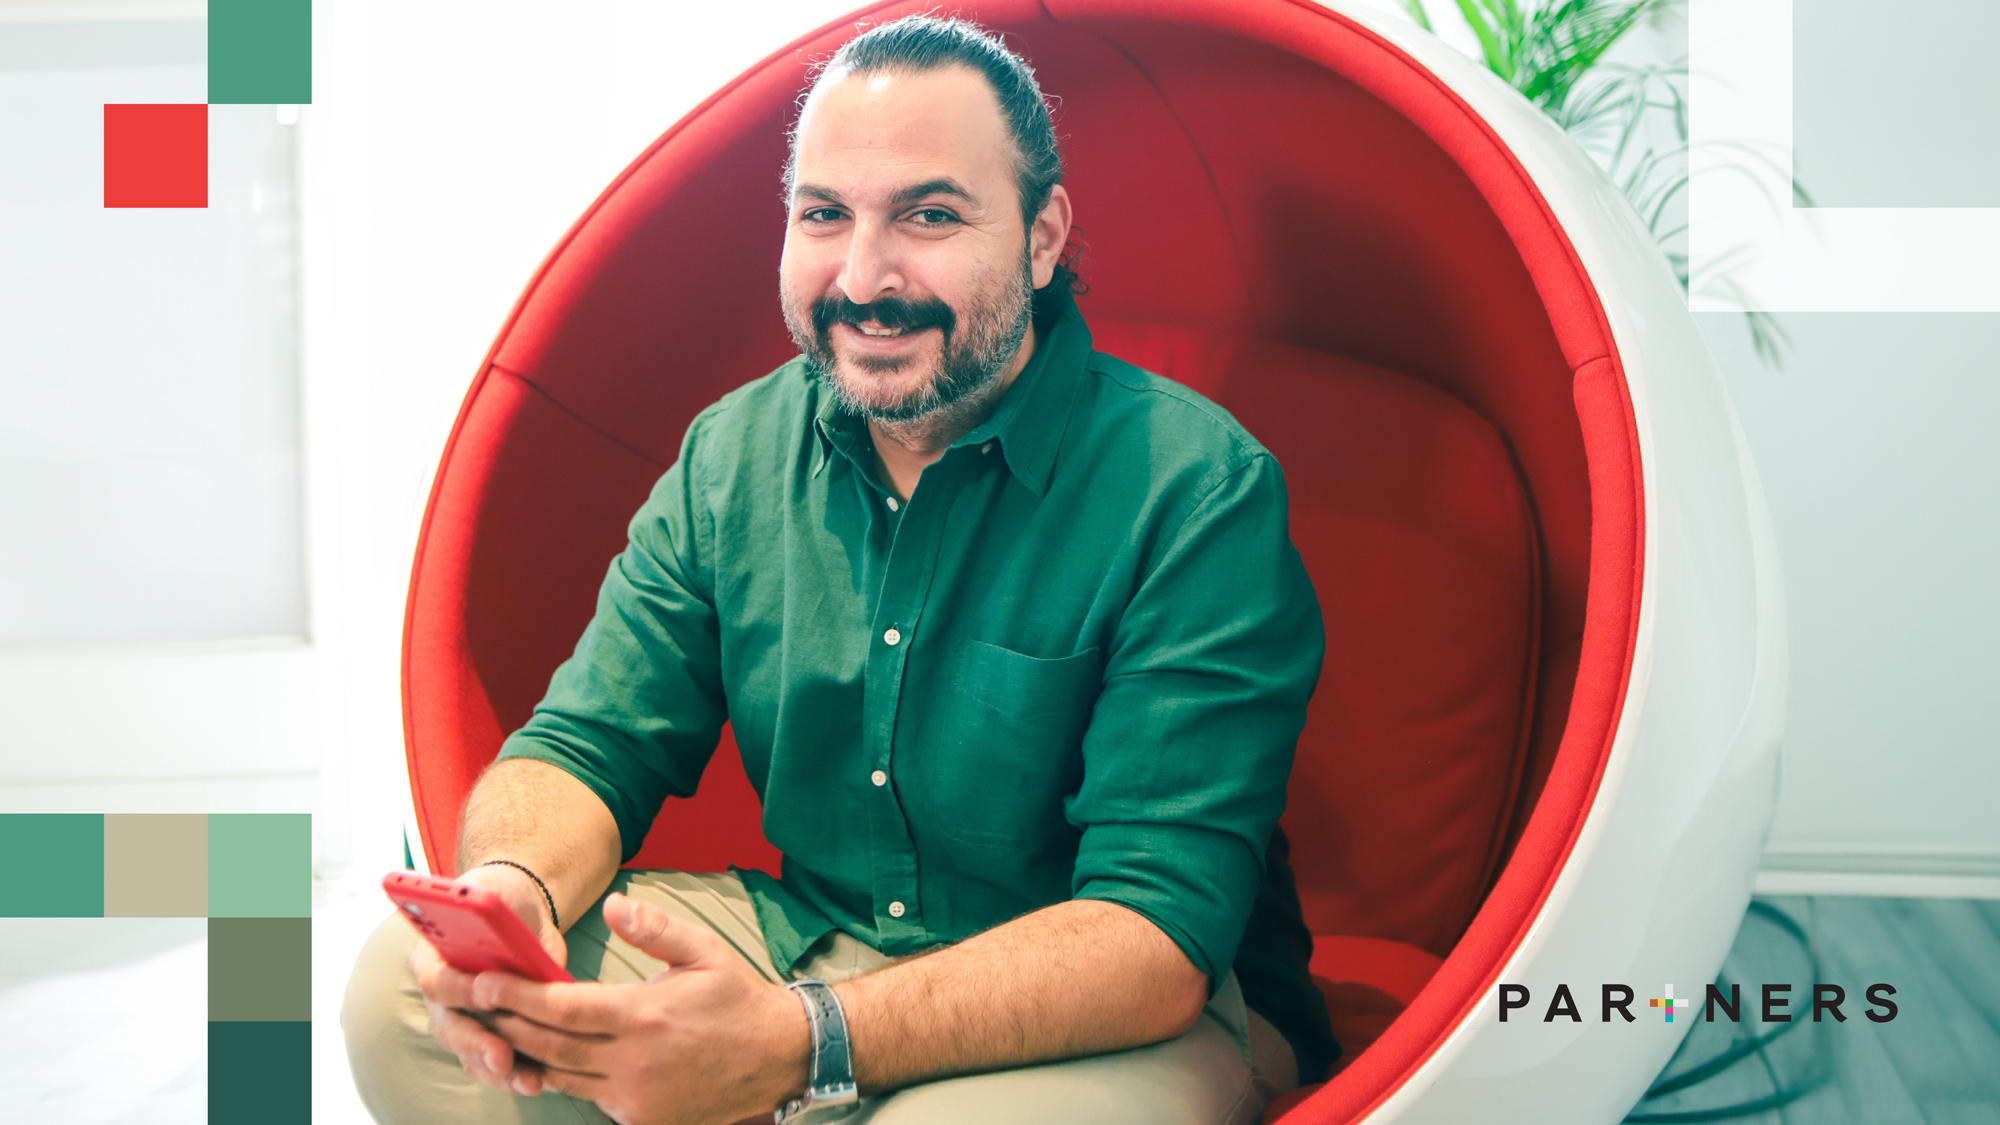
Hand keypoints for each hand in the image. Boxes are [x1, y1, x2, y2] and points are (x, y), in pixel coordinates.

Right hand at [406, 863, 568, 1092]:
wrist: (512, 910)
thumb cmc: (503, 902)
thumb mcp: (503, 901)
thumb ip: (505, 926)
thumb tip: (526, 957)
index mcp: (431, 955)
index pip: (435, 978)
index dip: (458, 990)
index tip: (483, 995)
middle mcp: (439, 993)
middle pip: (450, 1026)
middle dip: (478, 1044)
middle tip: (503, 1057)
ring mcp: (458, 1017)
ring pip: (469, 1052)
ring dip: (497, 1071)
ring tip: (528, 1081)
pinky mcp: (483, 1034)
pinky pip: (489, 1062)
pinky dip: (510, 1075)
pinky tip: (535, 1082)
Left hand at [471, 891, 811, 1124]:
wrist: (778, 1057)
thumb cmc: (736, 998)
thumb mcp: (704, 951)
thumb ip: (654, 929)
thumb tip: (614, 904)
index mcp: (644, 1017)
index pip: (563, 1007)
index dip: (517, 995)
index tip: (485, 981)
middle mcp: (633, 1064)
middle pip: (549, 1046)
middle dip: (507, 1023)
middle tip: (475, 1003)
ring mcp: (635, 1099)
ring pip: (562, 1077)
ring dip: (526, 1054)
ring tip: (497, 1029)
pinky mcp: (642, 1120)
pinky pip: (588, 1097)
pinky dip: (562, 1077)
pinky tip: (543, 1057)